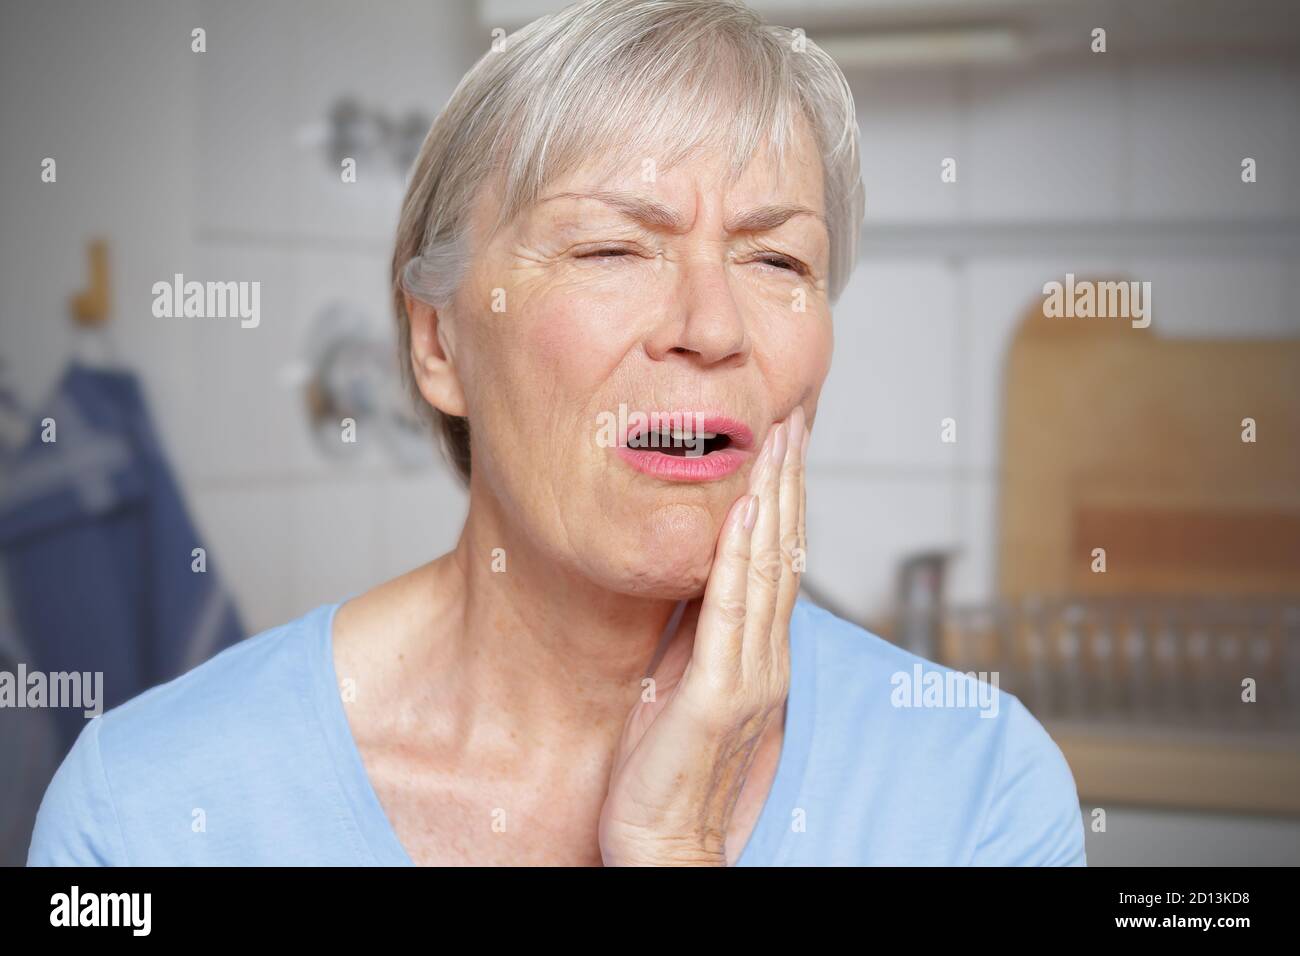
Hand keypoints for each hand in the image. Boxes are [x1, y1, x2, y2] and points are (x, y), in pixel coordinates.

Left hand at [598, 406, 808, 865]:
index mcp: (757, 656)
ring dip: (774, 500)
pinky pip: (734, 613)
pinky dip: (742, 558)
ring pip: (768, 570)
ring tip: (777, 439)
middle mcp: (766, 660)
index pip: (776, 564)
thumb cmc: (665, 772)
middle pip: (784, 554)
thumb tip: (688, 579)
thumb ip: (695, 635)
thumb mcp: (679, 684)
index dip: (782, 502)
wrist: (665, 846)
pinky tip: (746, 511)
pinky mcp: (720, 696)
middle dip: (788, 482)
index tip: (780, 445)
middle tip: (791, 417)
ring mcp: (750, 676)